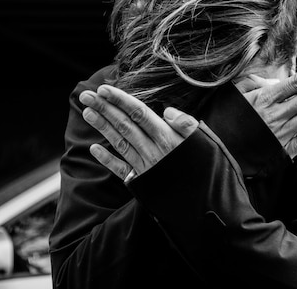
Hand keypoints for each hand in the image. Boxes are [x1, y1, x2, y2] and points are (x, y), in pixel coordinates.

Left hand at [79, 85, 198, 181]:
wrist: (207, 208)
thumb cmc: (210, 172)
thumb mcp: (207, 144)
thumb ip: (187, 125)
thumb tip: (167, 111)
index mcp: (168, 138)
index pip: (139, 114)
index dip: (121, 100)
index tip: (104, 89)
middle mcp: (153, 151)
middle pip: (124, 125)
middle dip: (104, 109)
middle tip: (85, 95)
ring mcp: (145, 168)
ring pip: (120, 143)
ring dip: (102, 127)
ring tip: (86, 112)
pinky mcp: (142, 184)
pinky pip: (121, 170)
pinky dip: (107, 159)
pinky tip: (94, 149)